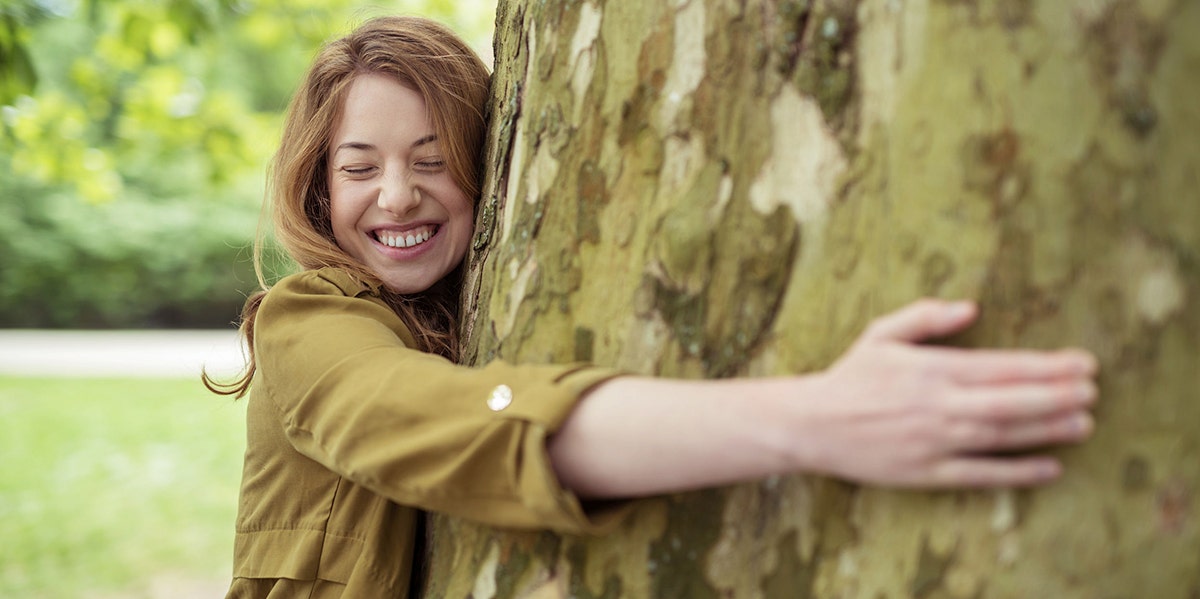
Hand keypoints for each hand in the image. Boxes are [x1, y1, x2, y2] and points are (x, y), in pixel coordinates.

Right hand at [791, 299, 1097, 487]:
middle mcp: (939, 405)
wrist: (812, 424)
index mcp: (931, 368)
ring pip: (1003, 435)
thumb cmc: (851, 376)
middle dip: (1058, 395)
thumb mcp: (882, 334)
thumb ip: (927, 317)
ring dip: (1048, 430)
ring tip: (1084, 423)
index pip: (1002, 366)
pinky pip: (981, 474)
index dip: (1046, 365)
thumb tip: (972, 307)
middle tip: (1093, 391)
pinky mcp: (927, 473)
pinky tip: (1051, 467)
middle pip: (1011, 401)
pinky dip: (1017, 472)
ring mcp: (935, 441)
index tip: (1081, 363)